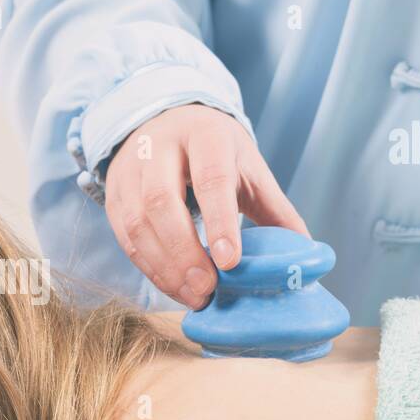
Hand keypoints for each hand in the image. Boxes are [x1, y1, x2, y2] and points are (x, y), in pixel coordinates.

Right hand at [103, 104, 309, 308]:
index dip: (219, 220)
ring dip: (164, 266)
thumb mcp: (248, 168)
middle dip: (184, 252)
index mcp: (205, 134)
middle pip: (162, 200)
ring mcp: (130, 170)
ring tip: (193, 295)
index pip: (210, 177)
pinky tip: (172, 286)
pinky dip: (148, 267)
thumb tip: (305, 254)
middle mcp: (160, 146)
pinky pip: (124, 236)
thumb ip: (275, 209)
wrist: (165, 123)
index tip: (230, 262)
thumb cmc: (213, 152)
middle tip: (207, 289)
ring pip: (137, 221)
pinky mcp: (113, 193)